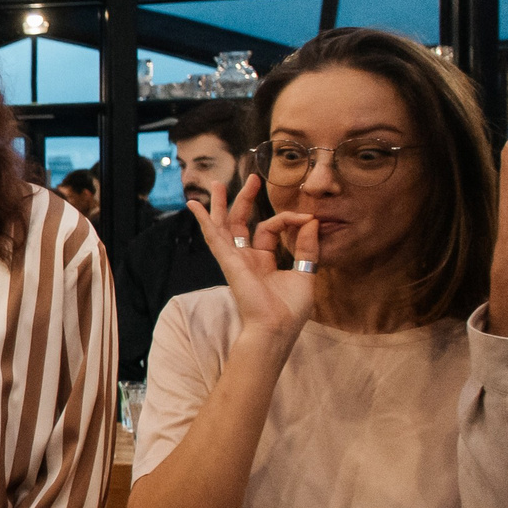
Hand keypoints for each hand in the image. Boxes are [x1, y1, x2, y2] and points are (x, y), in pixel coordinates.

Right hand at [186, 174, 318, 337]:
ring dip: (220, 204)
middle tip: (252, 179)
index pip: (271, 229)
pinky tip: (195, 205)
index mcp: (263, 262)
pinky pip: (213, 237)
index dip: (289, 219)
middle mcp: (246, 258)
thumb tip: (312, 222)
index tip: (309, 218)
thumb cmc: (290, 311)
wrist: (275, 328)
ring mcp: (235, 260)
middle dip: (245, 200)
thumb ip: (307, 248)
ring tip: (217, 183)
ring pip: (223, 226)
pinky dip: (204, 220)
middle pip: (241, 223)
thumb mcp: (305, 273)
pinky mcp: (228, 262)